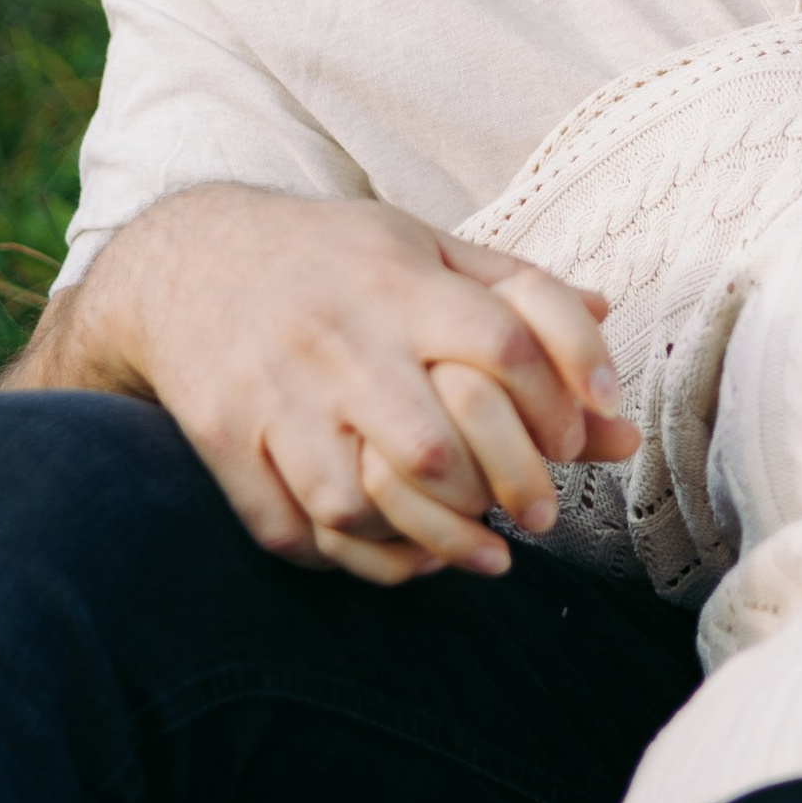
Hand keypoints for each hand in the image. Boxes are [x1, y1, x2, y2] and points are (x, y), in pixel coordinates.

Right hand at [11, 185, 635, 581]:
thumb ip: (518, 291)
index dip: (560, 402)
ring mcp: (275, 397)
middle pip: (431, 448)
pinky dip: (346, 556)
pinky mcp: (224, 439)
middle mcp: (338, 341)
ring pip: (356, 503)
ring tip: (468, 544)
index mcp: (398, 284)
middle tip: (534, 514)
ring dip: (422, 539)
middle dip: (497, 494)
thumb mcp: (425, 246)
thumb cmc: (334, 258)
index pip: (503, 345)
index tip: (581, 438)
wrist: (186, 261)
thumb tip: (615, 325)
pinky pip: (288, 529)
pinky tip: (391, 550)